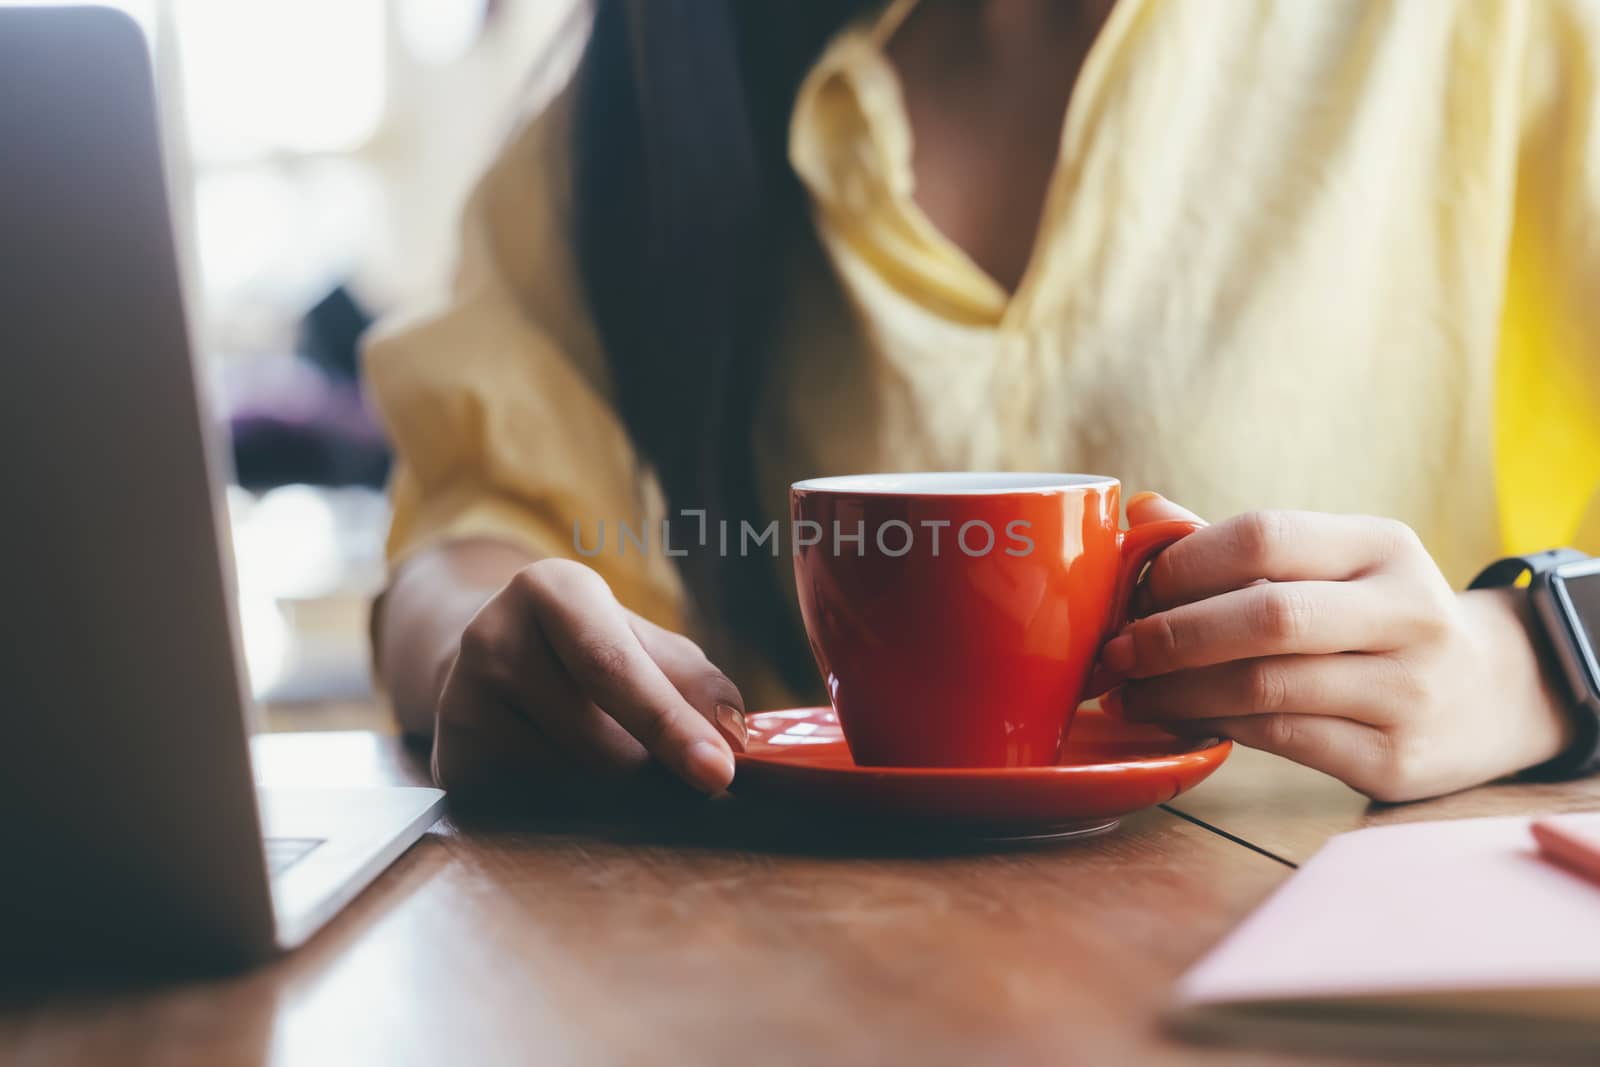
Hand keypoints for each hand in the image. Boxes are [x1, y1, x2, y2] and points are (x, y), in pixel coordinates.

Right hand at [431, 558, 747, 798]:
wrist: (493, 657)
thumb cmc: (592, 651)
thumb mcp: (647, 644)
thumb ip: (696, 683)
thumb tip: (729, 734)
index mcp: (553, 590)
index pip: (614, 669)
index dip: (669, 725)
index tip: (717, 773)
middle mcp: (492, 636)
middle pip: (600, 743)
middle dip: (651, 773)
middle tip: (667, 770)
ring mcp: (461, 700)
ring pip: (570, 786)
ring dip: (611, 795)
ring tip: (604, 757)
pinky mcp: (451, 758)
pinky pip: (534, 812)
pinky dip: (567, 810)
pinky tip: (561, 774)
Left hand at [1101, 495, 1575, 801]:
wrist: (1488, 696)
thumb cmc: (1372, 620)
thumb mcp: (1329, 565)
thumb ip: (1238, 544)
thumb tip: (1143, 512)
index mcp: (1382, 547)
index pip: (1264, 537)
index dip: (1184, 564)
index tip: (1137, 590)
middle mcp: (1406, 612)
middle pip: (1265, 617)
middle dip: (1171, 636)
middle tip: (1116, 652)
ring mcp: (1407, 690)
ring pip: (1264, 687)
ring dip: (1177, 691)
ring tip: (1132, 692)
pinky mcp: (1393, 759)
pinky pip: (1280, 739)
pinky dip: (1215, 726)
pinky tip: (1179, 719)